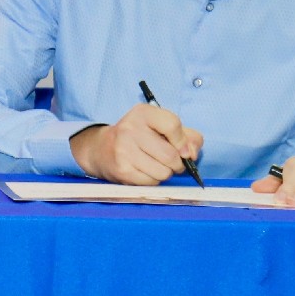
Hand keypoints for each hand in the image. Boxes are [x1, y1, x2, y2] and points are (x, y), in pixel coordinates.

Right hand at [70, 104, 204, 185]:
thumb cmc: (140, 136)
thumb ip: (187, 136)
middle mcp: (130, 129)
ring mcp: (124, 150)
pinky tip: (144, 171)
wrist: (102, 148)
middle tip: (172, 162)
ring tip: (156, 165)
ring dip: (165, 173)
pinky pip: (152, 182)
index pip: (172, 125)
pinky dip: (153, 180)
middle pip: (171, 155)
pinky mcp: (122, 170)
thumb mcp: (161, 126)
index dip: (183, 141)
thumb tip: (192, 154)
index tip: (183, 149)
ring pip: (163, 172)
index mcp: (143, 113)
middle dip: (178, 164)